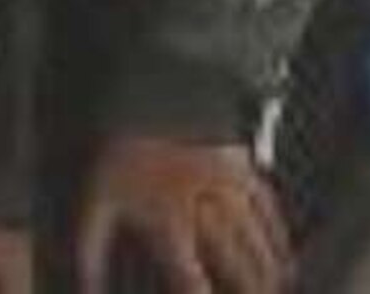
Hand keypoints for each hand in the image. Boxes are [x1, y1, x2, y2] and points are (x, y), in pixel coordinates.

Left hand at [75, 135, 286, 293]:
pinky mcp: (242, 162)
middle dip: (248, 285)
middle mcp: (203, 203)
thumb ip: (91, 249)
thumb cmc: (121, 153)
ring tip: (278, 285)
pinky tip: (282, 245)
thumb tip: (88, 287)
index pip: (187, 271)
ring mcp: (228, 182)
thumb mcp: (96, 200)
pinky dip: (277, 228)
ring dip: (269, 263)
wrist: (148, 94)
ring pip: (257, 232)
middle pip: (233, 256)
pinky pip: (267, 201)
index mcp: (167, 216)